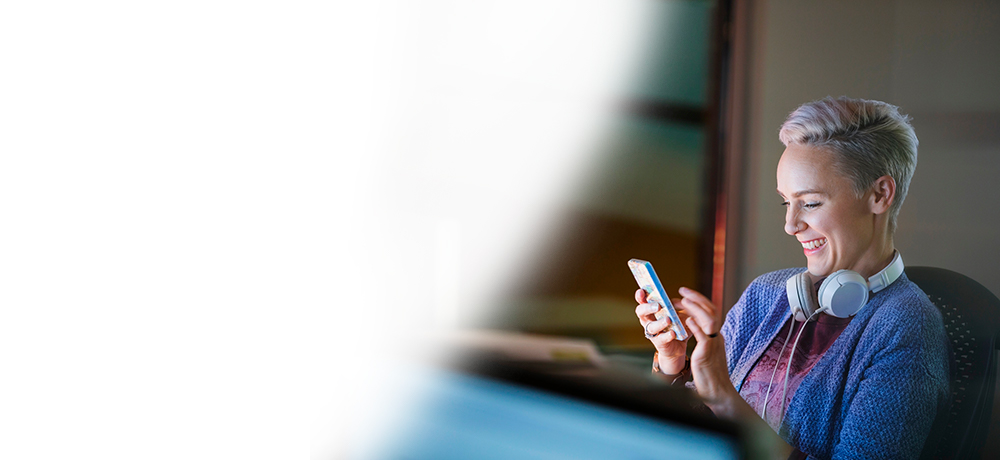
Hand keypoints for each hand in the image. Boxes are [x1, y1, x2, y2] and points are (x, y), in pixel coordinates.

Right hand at [635, 289, 688, 373]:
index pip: (642, 301)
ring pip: (651, 327)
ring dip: (659, 322)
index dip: (640, 296)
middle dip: (647, 308)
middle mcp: (648, 321)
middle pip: (641, 312)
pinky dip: (667, 335)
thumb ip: (679, 307)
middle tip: (658, 306)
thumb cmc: (675, 327)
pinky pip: (661, 338)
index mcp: (650, 311)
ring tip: (668, 320)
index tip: (642, 291)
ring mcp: (652, 332)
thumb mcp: (678, 314)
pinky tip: (672, 333)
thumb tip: (683, 300)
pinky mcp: (659, 343)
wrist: (677, 347)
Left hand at [676, 287, 737, 408]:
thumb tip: (692, 326)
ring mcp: (713, 345)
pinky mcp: (707, 353)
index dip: (698, 302)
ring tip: (682, 300)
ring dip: (695, 308)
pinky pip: (703, 336)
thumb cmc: (710, 375)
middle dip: (696, 298)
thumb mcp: (706, 353)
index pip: (710, 313)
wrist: (718, 393)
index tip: (685, 296)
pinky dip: (695, 326)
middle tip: (682, 291)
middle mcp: (717, 338)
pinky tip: (686, 319)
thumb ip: (702, 339)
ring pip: (709, 320)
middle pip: (711, 311)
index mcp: (716, 337)